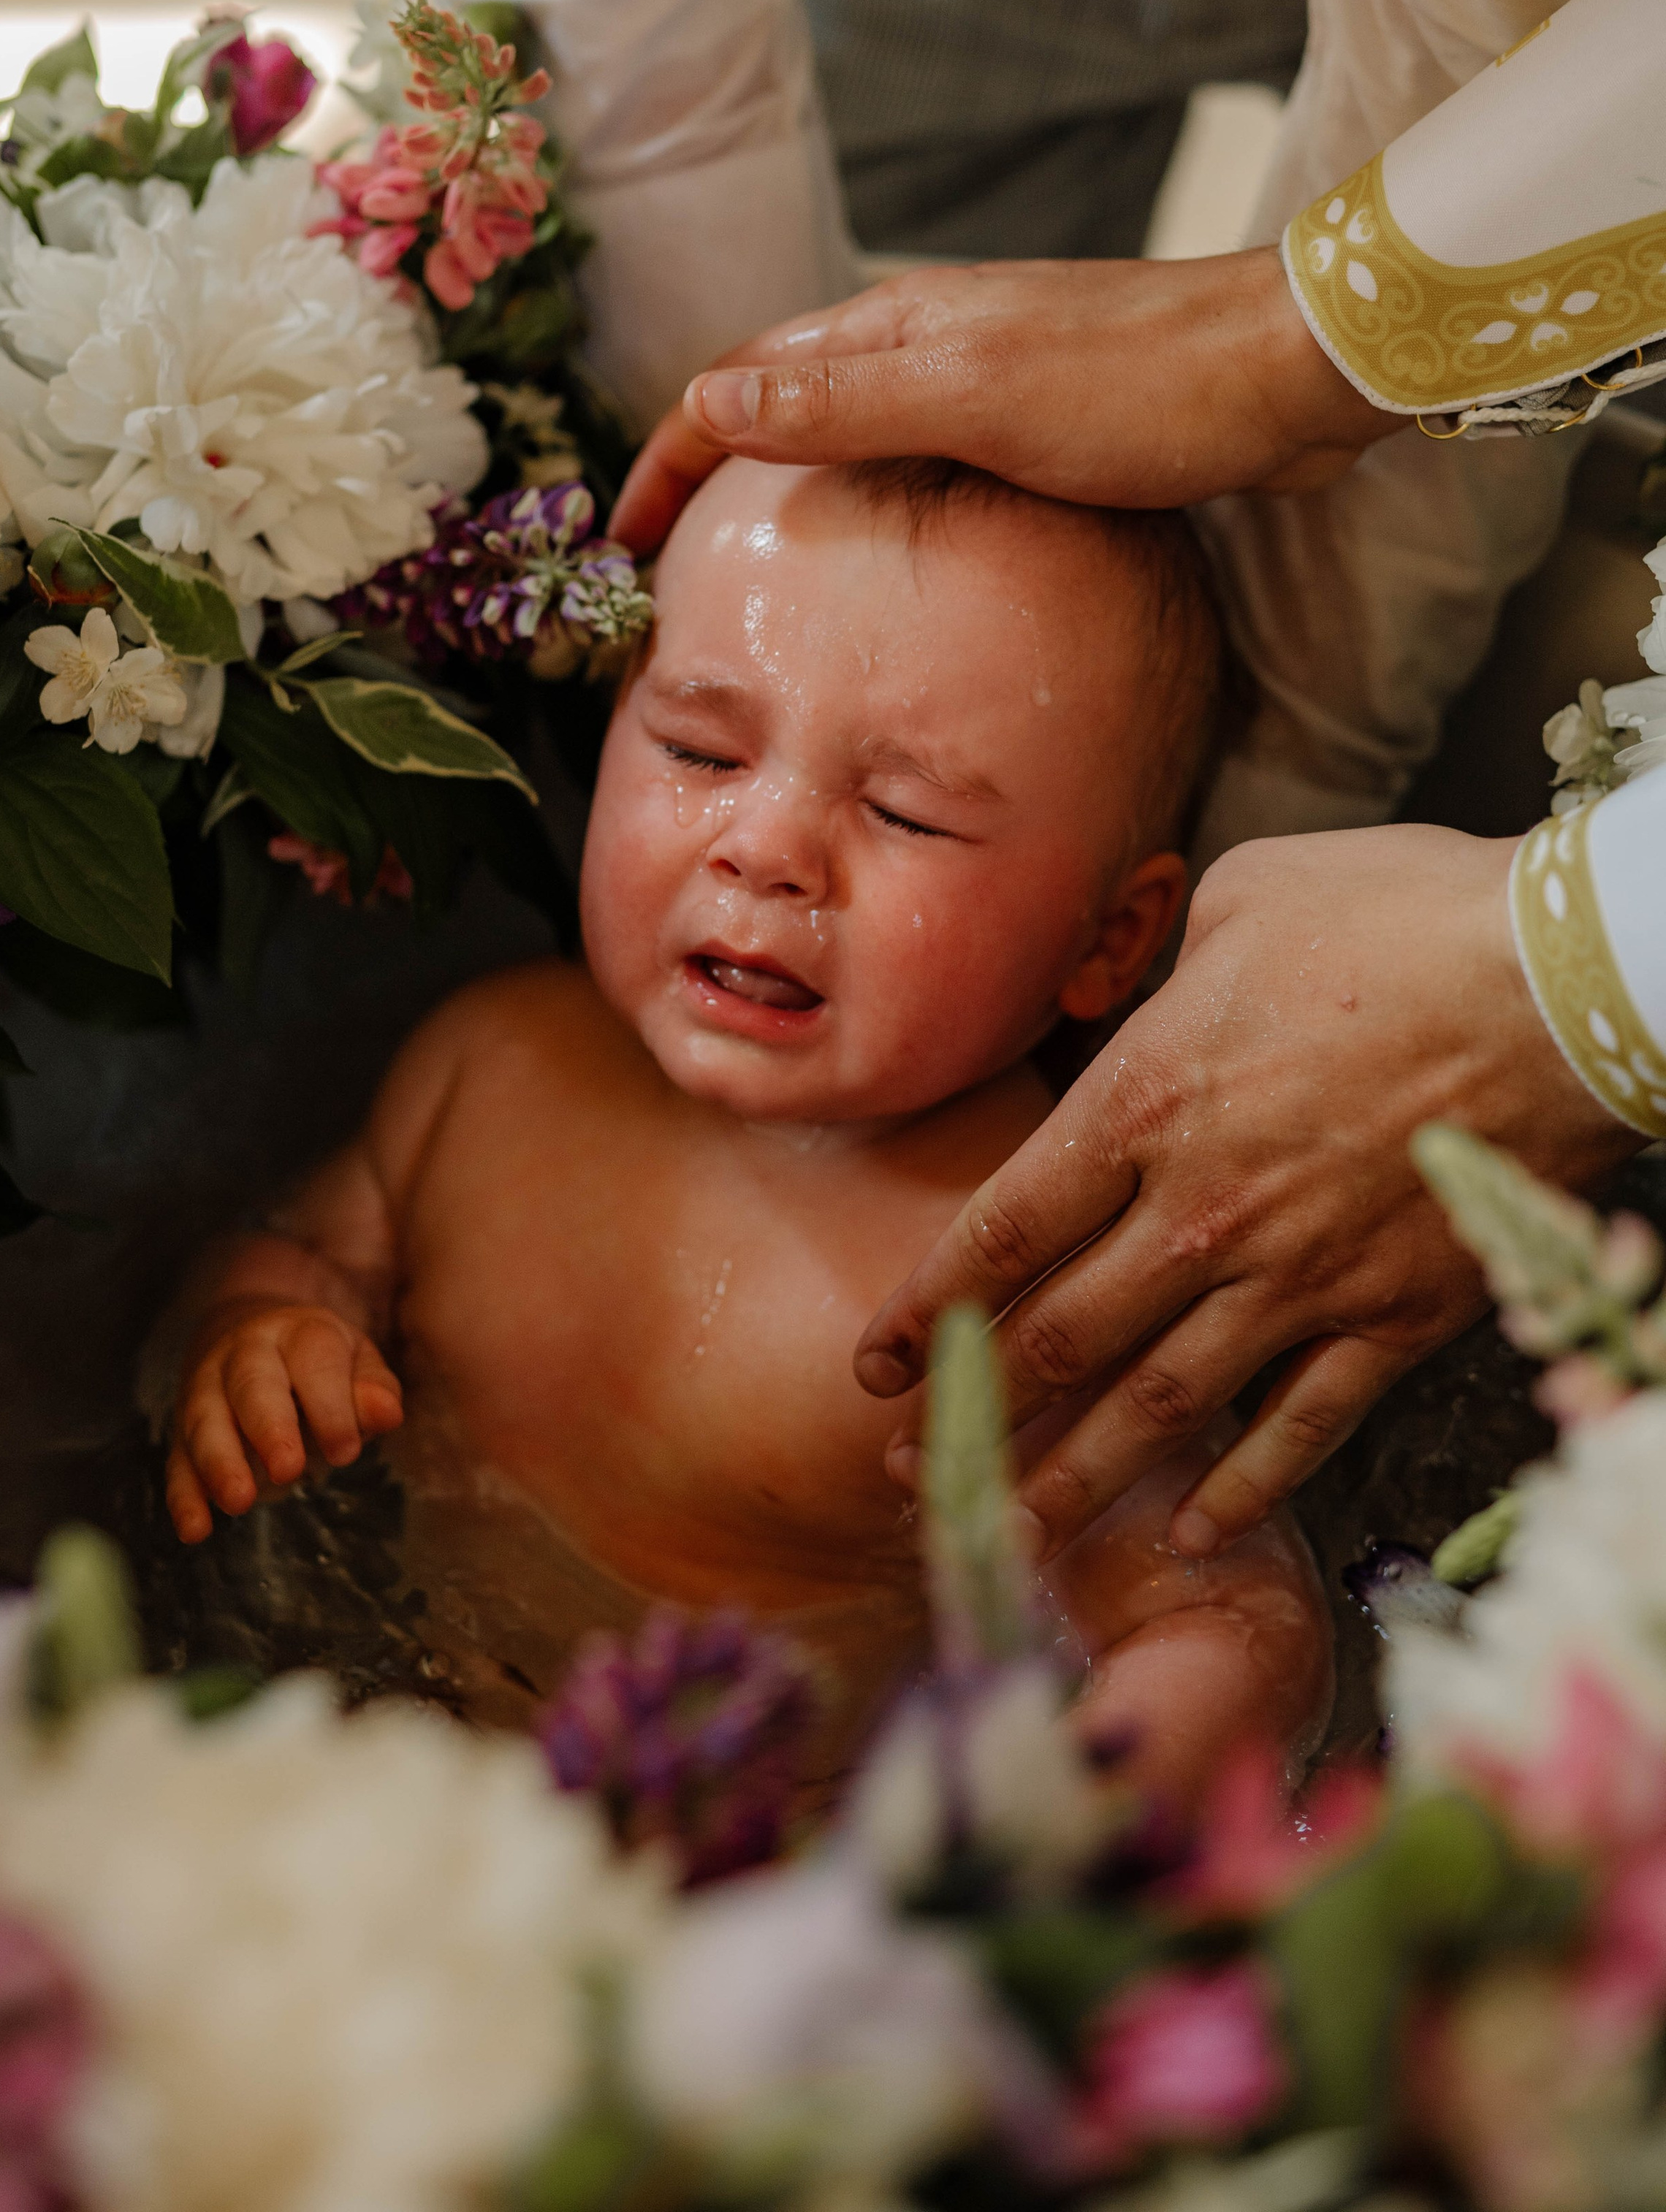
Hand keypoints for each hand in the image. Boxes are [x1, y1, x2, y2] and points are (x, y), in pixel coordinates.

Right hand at [166, 1299, 405, 1543]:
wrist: (250, 1340)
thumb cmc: (316, 1364)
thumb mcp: (354, 1363)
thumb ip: (372, 1388)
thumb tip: (387, 1413)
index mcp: (298, 1333)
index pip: (314, 1360)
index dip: (330, 1405)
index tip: (346, 1450)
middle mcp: (245, 1354)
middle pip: (252, 1385)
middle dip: (269, 1428)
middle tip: (288, 1470)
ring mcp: (206, 1389)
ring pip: (206, 1421)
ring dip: (220, 1462)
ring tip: (239, 1501)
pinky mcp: (182, 1429)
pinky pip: (178, 1461)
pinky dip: (184, 1496)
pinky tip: (195, 1529)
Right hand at [611, 249, 1399, 554]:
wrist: (1291, 371)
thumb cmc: (1140, 387)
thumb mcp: (973, 398)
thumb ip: (842, 403)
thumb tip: (710, 403)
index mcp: (894, 327)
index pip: (738, 382)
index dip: (670, 456)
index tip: (627, 542)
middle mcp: (927, 339)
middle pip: (782, 399)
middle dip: (712, 468)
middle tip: (670, 559)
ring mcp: (985, 373)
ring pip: (852, 427)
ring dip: (790, 483)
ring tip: (756, 560)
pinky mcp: (1042, 414)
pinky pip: (921, 454)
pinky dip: (873, 497)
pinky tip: (892, 551)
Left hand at [853, 827, 1640, 1556]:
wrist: (1560, 982)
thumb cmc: (1395, 914)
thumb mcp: (1240, 904)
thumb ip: (1163, 970)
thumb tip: (1137, 997)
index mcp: (1142, 1106)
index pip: (1001, 1234)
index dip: (928, 1309)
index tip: (876, 1361)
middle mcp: (1200, 1214)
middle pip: (1060, 1339)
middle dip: (975, 1412)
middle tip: (912, 1463)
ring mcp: (1299, 1276)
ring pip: (1160, 1403)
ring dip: (1076, 1476)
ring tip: (1015, 1532)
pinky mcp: (1394, 1315)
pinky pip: (1301, 1426)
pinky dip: (1245, 1488)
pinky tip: (1196, 1530)